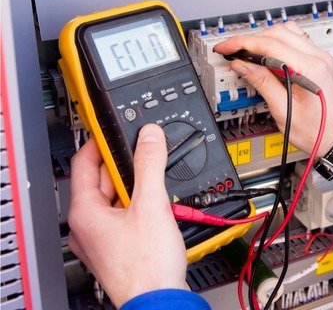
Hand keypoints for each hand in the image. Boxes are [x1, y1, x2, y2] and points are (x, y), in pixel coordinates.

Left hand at [68, 124, 188, 307]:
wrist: (158, 301)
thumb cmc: (147, 266)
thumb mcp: (151, 204)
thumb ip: (149, 164)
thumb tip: (149, 136)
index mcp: (84, 211)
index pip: (84, 161)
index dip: (102, 141)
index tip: (118, 130)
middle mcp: (85, 225)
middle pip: (101, 179)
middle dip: (124, 165)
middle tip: (145, 154)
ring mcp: (99, 237)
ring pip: (113, 197)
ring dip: (133, 185)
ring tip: (154, 183)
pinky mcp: (115, 246)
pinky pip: (121, 214)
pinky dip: (137, 204)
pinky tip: (155, 206)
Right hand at [214, 22, 332, 160]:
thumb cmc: (317, 132)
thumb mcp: (283, 110)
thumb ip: (262, 83)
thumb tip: (242, 65)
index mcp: (310, 69)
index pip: (270, 44)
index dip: (243, 43)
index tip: (226, 47)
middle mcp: (318, 58)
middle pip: (278, 33)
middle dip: (251, 39)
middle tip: (232, 51)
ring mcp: (321, 58)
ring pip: (287, 32)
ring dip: (264, 38)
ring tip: (247, 53)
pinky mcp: (319, 61)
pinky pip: (296, 41)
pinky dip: (278, 43)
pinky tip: (266, 55)